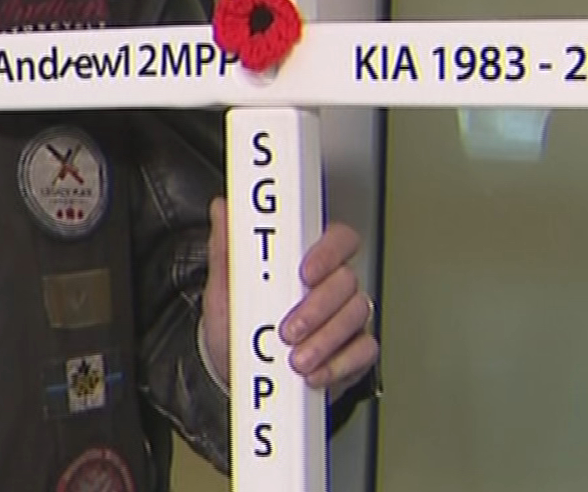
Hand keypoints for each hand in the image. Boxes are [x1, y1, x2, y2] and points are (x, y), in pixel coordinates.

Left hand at [203, 196, 378, 391]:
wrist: (245, 378)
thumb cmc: (239, 327)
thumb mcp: (226, 290)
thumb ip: (227, 248)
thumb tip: (223, 208)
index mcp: (306, 261)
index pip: (336, 239)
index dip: (328, 251)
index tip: (305, 272)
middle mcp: (332, 286)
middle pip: (347, 280)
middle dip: (317, 307)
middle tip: (288, 330)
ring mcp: (347, 318)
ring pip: (357, 315)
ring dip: (325, 339)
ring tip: (295, 359)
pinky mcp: (354, 351)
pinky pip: (363, 352)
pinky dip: (339, 365)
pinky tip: (314, 373)